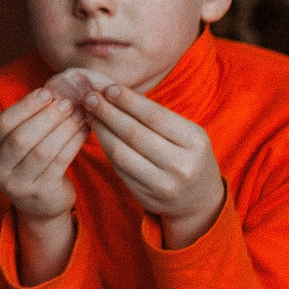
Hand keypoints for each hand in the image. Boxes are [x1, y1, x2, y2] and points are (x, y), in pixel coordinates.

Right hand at [0, 86, 87, 227]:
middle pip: (21, 138)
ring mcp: (17, 185)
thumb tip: (56, 90)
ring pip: (43, 151)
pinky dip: (74, 142)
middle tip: (67, 103)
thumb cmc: (31, 161)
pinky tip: (84, 130)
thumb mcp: (21, 140)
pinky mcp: (41, 193)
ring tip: (79, 114)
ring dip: (64, 128)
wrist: (40, 203)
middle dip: (47, 117)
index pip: (4, 123)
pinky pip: (60, 162)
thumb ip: (30, 118)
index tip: (47, 92)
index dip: (26, 106)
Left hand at [85, 83, 226, 248]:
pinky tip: (98, 132)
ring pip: (121, 152)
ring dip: (101, 130)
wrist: (199, 201)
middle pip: (134, 134)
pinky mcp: (145, 196)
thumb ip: (158, 117)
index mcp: (195, 142)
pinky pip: (118, 168)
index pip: (155, 116)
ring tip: (89, 112)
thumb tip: (118, 92)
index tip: (109, 88)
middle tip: (90, 97)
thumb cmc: (189, 156)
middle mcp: (180, 165)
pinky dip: (105, 147)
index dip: (128, 101)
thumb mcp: (188, 134)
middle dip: (108, 112)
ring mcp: (162, 184)